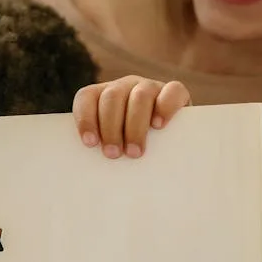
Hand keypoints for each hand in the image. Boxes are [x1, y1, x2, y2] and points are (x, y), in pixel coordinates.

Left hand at [72, 75, 191, 158]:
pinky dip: (165, 107)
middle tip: (113, 154)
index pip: (87, 98)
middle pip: (112, 98)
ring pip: (140, 96)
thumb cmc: (130, 151)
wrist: (169, 149)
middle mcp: (125, 87)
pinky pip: (172, 91)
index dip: (86, 119)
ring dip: (135, 125)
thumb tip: (88, 173)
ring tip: (134, 152)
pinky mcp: (175, 93)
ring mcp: (150, 87)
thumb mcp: (112, 147)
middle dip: (111, 128)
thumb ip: (101, 149)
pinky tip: (158, 126)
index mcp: (102, 97)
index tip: (91, 143)